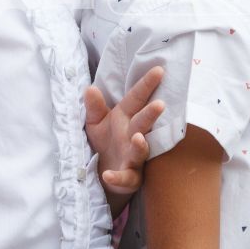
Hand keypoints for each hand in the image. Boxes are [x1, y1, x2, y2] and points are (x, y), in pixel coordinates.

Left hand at [86, 66, 167, 213]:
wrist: (106, 173)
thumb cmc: (106, 142)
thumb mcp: (96, 123)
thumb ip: (94, 107)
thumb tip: (90, 88)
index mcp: (125, 118)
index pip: (136, 99)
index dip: (147, 85)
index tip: (159, 70)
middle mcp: (133, 136)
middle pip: (143, 124)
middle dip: (151, 115)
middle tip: (160, 104)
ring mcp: (133, 158)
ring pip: (140, 151)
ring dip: (140, 145)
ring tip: (138, 138)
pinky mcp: (129, 178)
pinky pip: (125, 178)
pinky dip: (117, 178)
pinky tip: (108, 175)